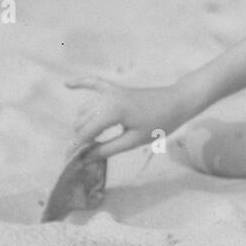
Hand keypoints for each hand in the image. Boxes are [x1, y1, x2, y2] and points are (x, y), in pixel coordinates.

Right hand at [64, 76, 193, 162]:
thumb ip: (107, 150)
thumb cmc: (159, 123)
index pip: (85, 133)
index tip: (72, 162)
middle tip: (86, 155)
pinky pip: (94, 83)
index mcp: (111, 111)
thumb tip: (85, 159)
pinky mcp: (116, 88)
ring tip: (89, 141)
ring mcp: (110, 92)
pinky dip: (81, 83)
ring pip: (85, 109)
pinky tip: (67, 84)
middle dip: (81, 138)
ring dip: (83, 124)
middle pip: (81, 122)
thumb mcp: (133, 141)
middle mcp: (106, 99)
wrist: (177, 102)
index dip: (78, 149)